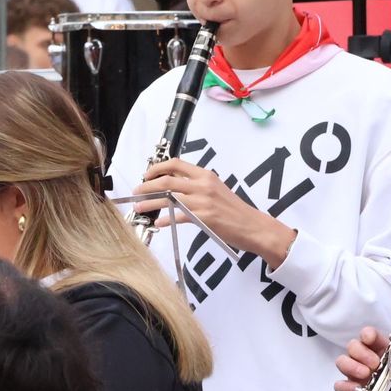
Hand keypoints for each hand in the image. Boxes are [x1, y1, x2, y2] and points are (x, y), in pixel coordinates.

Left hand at [132, 158, 294, 263]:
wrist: (252, 225)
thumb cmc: (234, 210)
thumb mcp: (216, 190)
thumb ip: (196, 186)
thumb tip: (173, 188)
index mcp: (205, 175)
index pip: (176, 164)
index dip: (157, 168)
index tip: (146, 175)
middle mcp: (203, 185)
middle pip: (167, 180)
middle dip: (147, 186)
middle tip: (137, 192)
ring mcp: (203, 201)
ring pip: (168, 198)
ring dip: (150, 203)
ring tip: (139, 208)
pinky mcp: (204, 217)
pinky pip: (178, 217)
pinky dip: (165, 220)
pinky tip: (159, 223)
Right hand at [334, 326, 390, 390]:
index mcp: (382, 350)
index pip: (370, 335)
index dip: (367, 334)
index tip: (370, 339)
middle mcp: (366, 359)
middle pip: (353, 346)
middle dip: (360, 352)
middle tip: (374, 364)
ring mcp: (356, 374)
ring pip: (342, 361)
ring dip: (351, 365)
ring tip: (364, 374)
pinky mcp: (351, 390)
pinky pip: (340, 385)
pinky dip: (345, 386)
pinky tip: (355, 390)